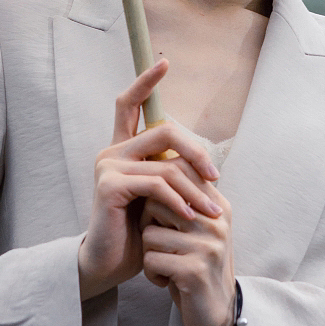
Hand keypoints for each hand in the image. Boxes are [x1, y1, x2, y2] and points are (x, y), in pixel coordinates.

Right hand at [78, 60, 222, 301]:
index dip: (145, 81)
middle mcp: (112, 152)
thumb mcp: (159, 197)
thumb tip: (204, 162)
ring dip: (195, 189)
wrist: (109, 263)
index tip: (164, 61)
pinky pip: (156, 184)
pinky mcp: (109, 185)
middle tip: (216, 178)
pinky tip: (189, 217)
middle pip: (163, 129)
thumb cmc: (137, 232)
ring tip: (212, 212)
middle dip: (196, 151)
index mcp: (123, 149)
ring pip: (166, 163)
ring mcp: (108, 166)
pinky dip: (178, 200)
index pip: (129, 104)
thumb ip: (170, 173)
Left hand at [141, 185, 235, 325]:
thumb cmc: (198, 265)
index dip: (156, 197)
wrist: (217, 313)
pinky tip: (166, 281)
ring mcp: (208, 246)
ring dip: (150, 253)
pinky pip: (151, 259)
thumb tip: (158, 161)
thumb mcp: (198, 229)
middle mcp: (217, 222)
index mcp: (218, 207)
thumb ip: (185, 200)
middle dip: (149, 225)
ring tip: (166, 265)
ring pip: (150, 233)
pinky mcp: (194, 270)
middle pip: (157, 203)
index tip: (158, 220)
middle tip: (160, 245)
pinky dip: (151, 273)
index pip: (178, 177)